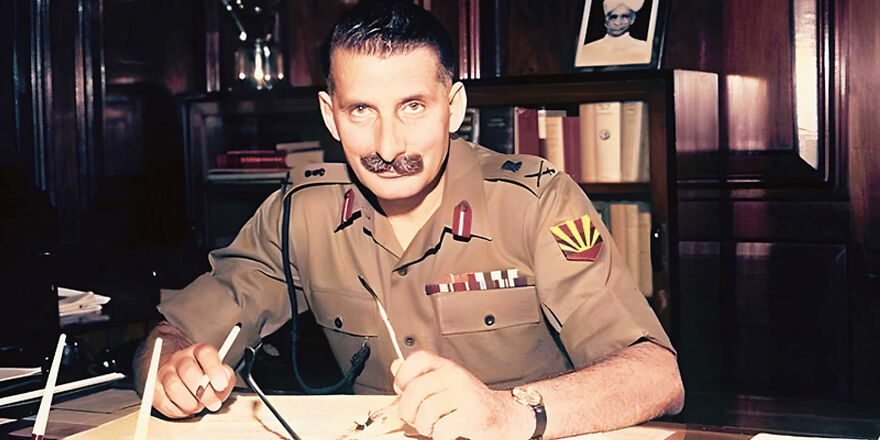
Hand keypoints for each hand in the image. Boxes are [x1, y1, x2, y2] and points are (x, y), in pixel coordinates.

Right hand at [153, 343, 234, 417]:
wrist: (175, 372)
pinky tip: (186, 409)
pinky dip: (177, 410)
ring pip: (173, 386)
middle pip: (188, 371)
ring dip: (190, 403)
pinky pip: (164, 402)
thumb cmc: (201, 375)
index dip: (214, 369)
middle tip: (214, 404)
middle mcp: (180, 359)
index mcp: (198, 351)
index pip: (205, 353)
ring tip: (199, 407)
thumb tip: (225, 380)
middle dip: (204, 392)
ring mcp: (164, 372)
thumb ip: (226, 376)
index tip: (221, 385)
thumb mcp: (218, 372)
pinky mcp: (154, 388)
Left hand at [391, 351, 535, 439]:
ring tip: (436, 427)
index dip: (403, 377)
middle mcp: (454, 376)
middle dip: (409, 412)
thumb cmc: (471, 405)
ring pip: (425, 412)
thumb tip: (395, 372)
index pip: (417, 359)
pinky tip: (450, 432)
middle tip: (418, 419)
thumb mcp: (444, 388)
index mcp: (446, 367)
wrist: (505, 416)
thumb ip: (420, 382)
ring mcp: (463, 393)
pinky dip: (441, 436)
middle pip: (413, 390)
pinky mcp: (471, 414)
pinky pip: (441, 429)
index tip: (403, 391)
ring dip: (426, 427)